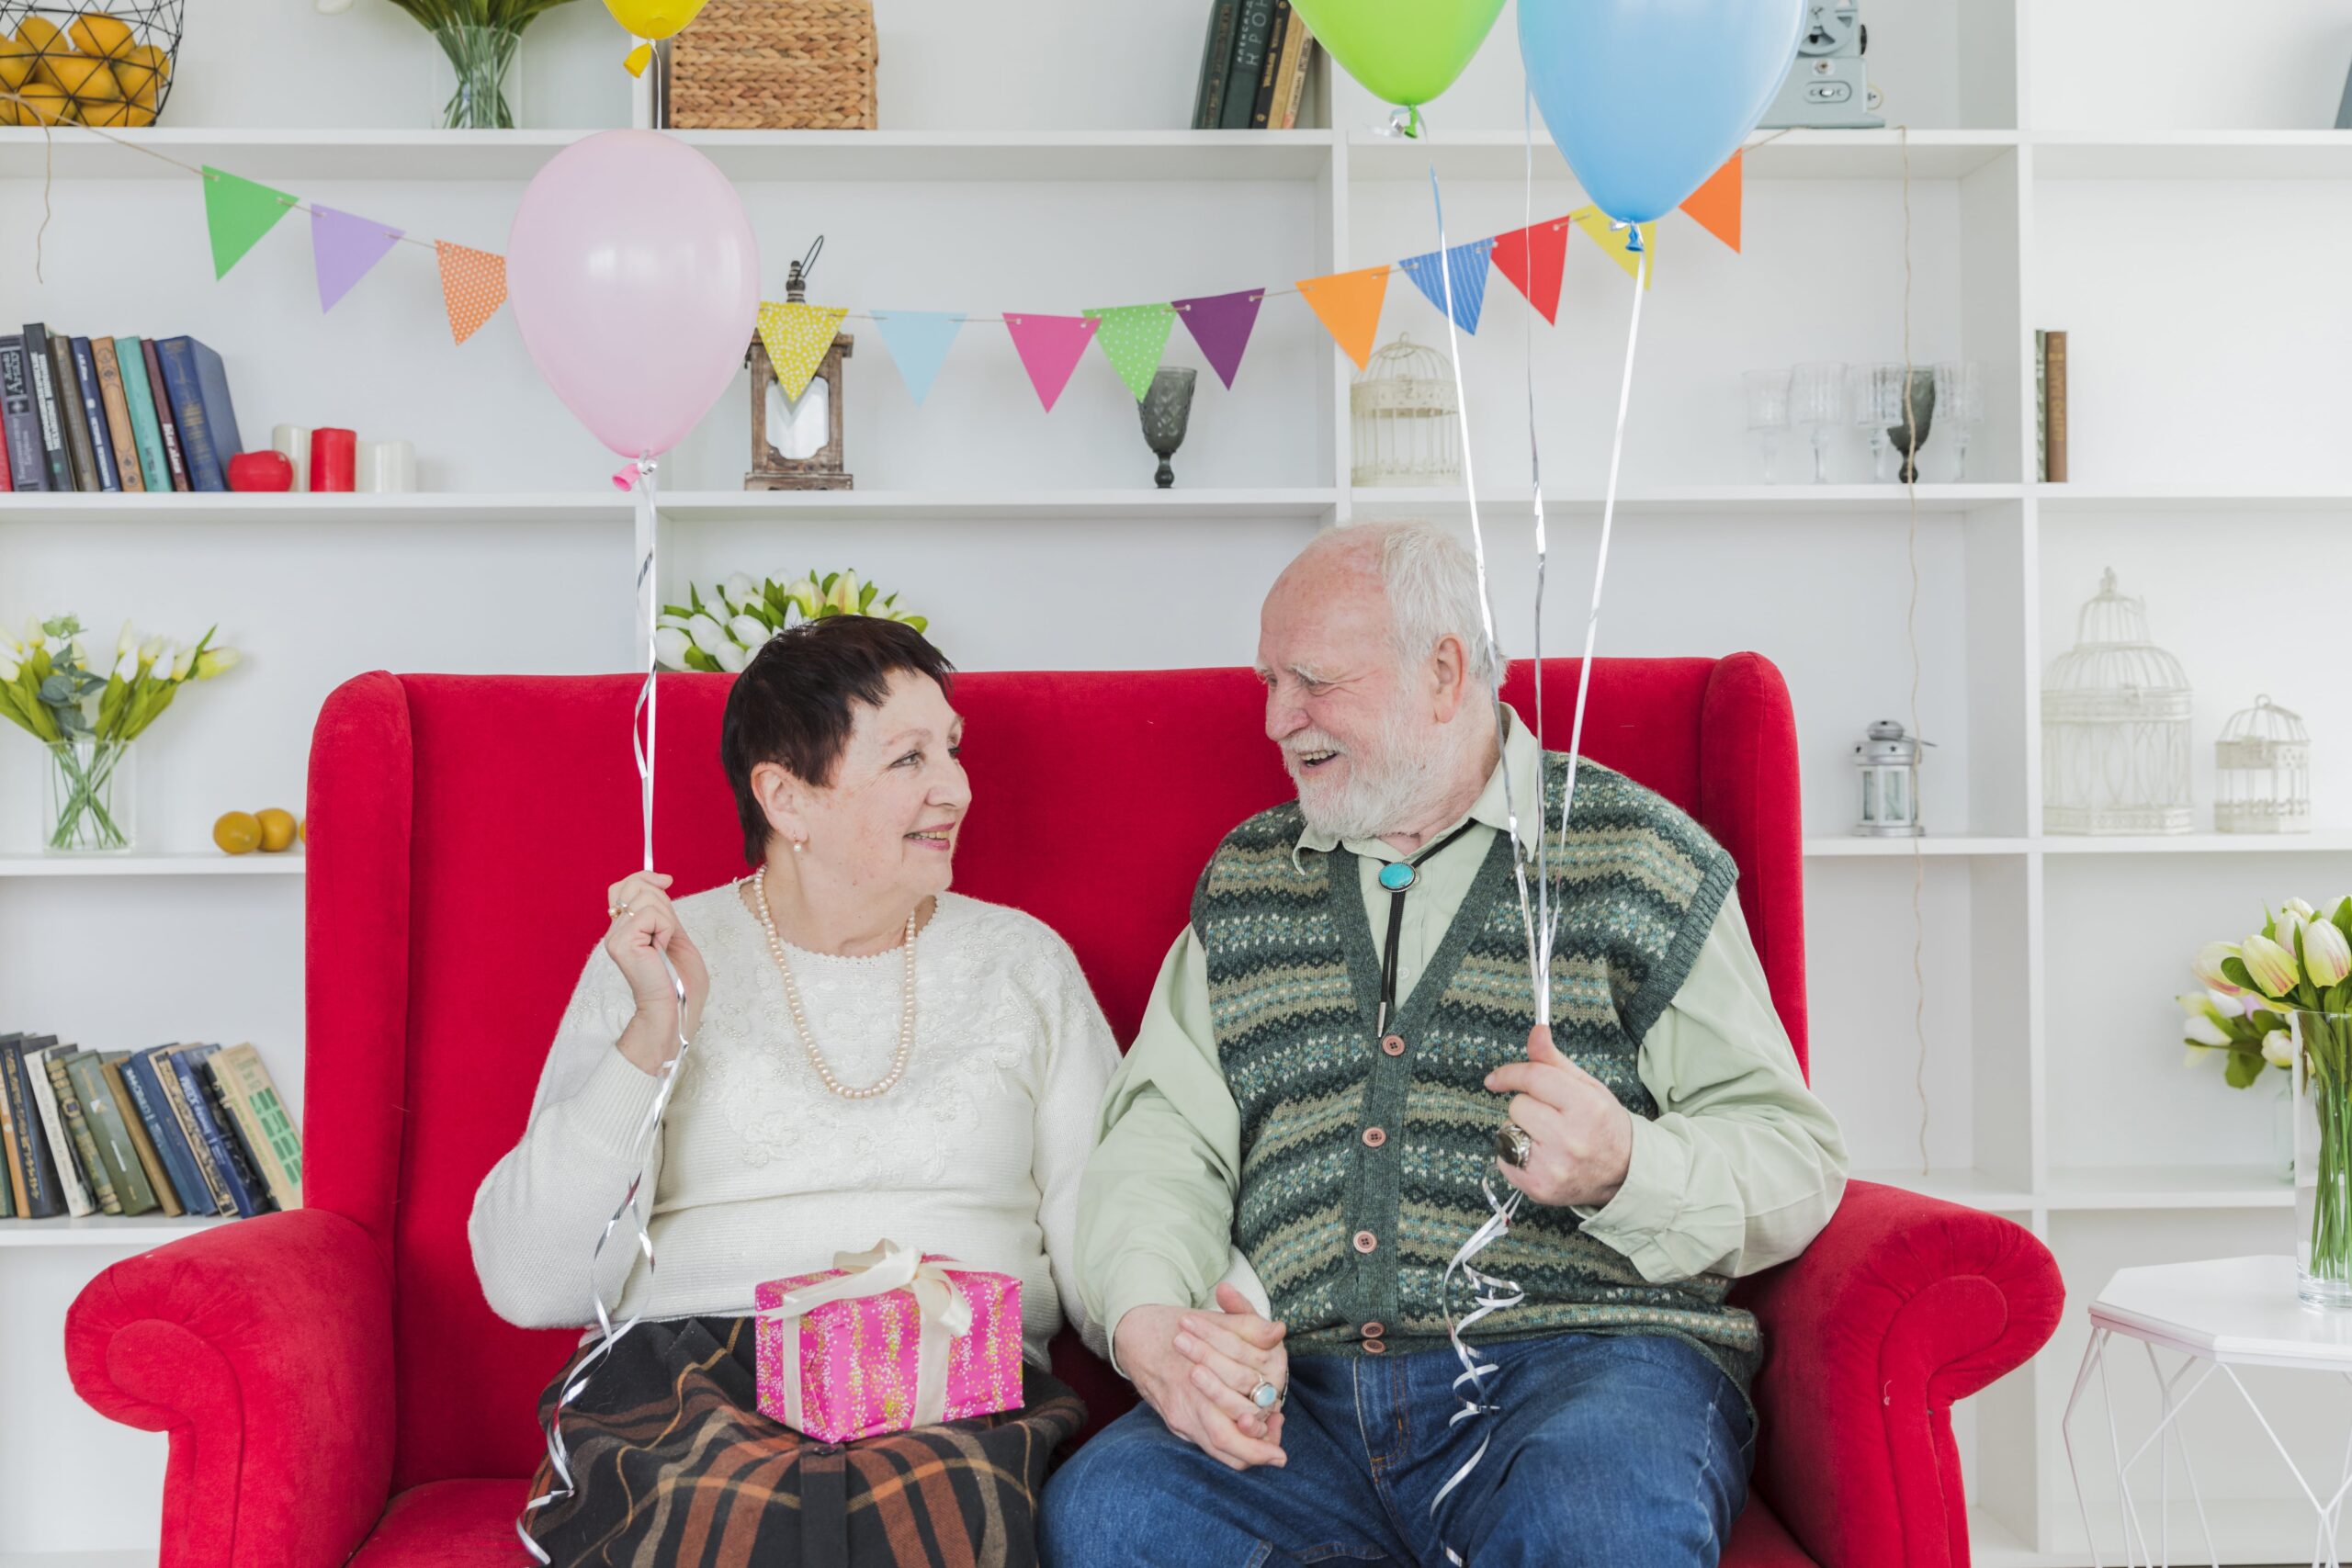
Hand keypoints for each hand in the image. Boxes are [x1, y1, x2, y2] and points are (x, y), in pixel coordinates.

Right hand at [604, 870, 709, 1074]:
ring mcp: (614, 937)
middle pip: (635, 885)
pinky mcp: (621, 943)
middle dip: (663, 901)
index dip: (644, 876)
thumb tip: (661, 880)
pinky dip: (666, 929)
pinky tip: (661, 949)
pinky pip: (650, 914)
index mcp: (624, 929)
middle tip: (668, 932)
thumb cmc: (680, 980)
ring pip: (645, 897)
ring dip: (667, 919)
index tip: (668, 881)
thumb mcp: (673, 932)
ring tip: (664, 945)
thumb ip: (662, 909)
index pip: (622, 886)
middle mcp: (614, 932)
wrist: (677, 1007)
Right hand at [1113, 1284, 1288, 1470]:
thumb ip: (1249, 1327)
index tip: (1281, 1423)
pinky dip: (1229, 1446)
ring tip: (1269, 1451)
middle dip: (1256, 1450)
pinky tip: (1246, 1435)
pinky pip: (1206, 1444)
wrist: (1137, 1337)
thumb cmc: (1180, 1327)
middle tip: (1279, 1455)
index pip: (1237, 1411)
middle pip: (1225, 1440)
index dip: (1261, 1423)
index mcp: (1198, 1376)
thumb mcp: (1216, 1322)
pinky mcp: (1176, 1422)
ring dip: (1245, 1453)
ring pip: (1216, 1449)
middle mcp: (1187, 1402)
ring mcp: (1179, 1415)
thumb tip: (1279, 1332)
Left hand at [1484, 1025, 1633, 1208]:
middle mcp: (1570, 1138)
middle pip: (1517, 1106)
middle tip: (1551, 1118)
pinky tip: (1540, 1157)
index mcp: (1586, 1106)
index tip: (1496, 1079)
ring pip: (1507, 1131)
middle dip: (1528, 1107)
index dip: (1510, 1073)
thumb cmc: (1602, 1125)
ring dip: (1520, 1131)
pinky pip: (1502, 1158)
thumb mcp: (1587, 1087)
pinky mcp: (1538, 1187)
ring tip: (1548, 1140)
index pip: (1533, 1078)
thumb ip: (1554, 1061)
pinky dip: (1513, 1155)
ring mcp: (1553, 1166)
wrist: (1623, 1173)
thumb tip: (1535, 1031)